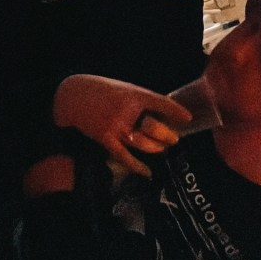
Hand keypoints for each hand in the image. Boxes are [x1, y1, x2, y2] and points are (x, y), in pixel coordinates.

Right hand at [53, 75, 191, 177]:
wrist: (72, 96)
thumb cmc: (101, 90)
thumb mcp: (124, 88)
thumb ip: (140, 100)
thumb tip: (159, 114)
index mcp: (133, 94)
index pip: (160, 102)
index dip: (176, 111)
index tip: (188, 118)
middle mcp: (126, 111)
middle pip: (154, 127)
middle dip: (167, 134)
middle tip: (174, 137)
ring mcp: (116, 127)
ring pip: (143, 143)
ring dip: (156, 147)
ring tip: (163, 147)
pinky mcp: (105, 139)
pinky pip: (124, 157)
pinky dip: (137, 166)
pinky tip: (147, 171)